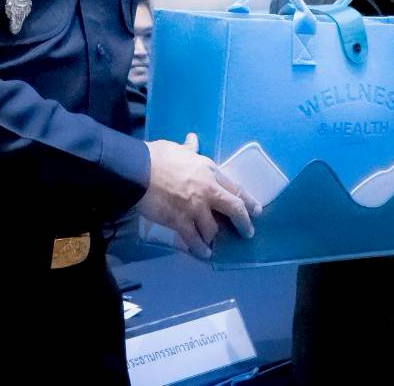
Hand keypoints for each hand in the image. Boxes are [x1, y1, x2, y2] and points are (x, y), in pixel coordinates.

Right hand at [137, 133, 259, 258]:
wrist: (138, 170)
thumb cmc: (157, 156)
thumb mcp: (177, 149)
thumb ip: (189, 148)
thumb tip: (193, 139)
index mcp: (209, 171)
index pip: (235, 187)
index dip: (247, 200)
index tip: (256, 209)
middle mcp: (207, 190)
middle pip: (233, 208)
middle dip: (243, 222)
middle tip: (248, 232)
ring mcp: (195, 207)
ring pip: (213, 228)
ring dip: (214, 237)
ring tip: (214, 244)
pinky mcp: (180, 220)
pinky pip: (193, 239)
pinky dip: (199, 248)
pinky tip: (203, 253)